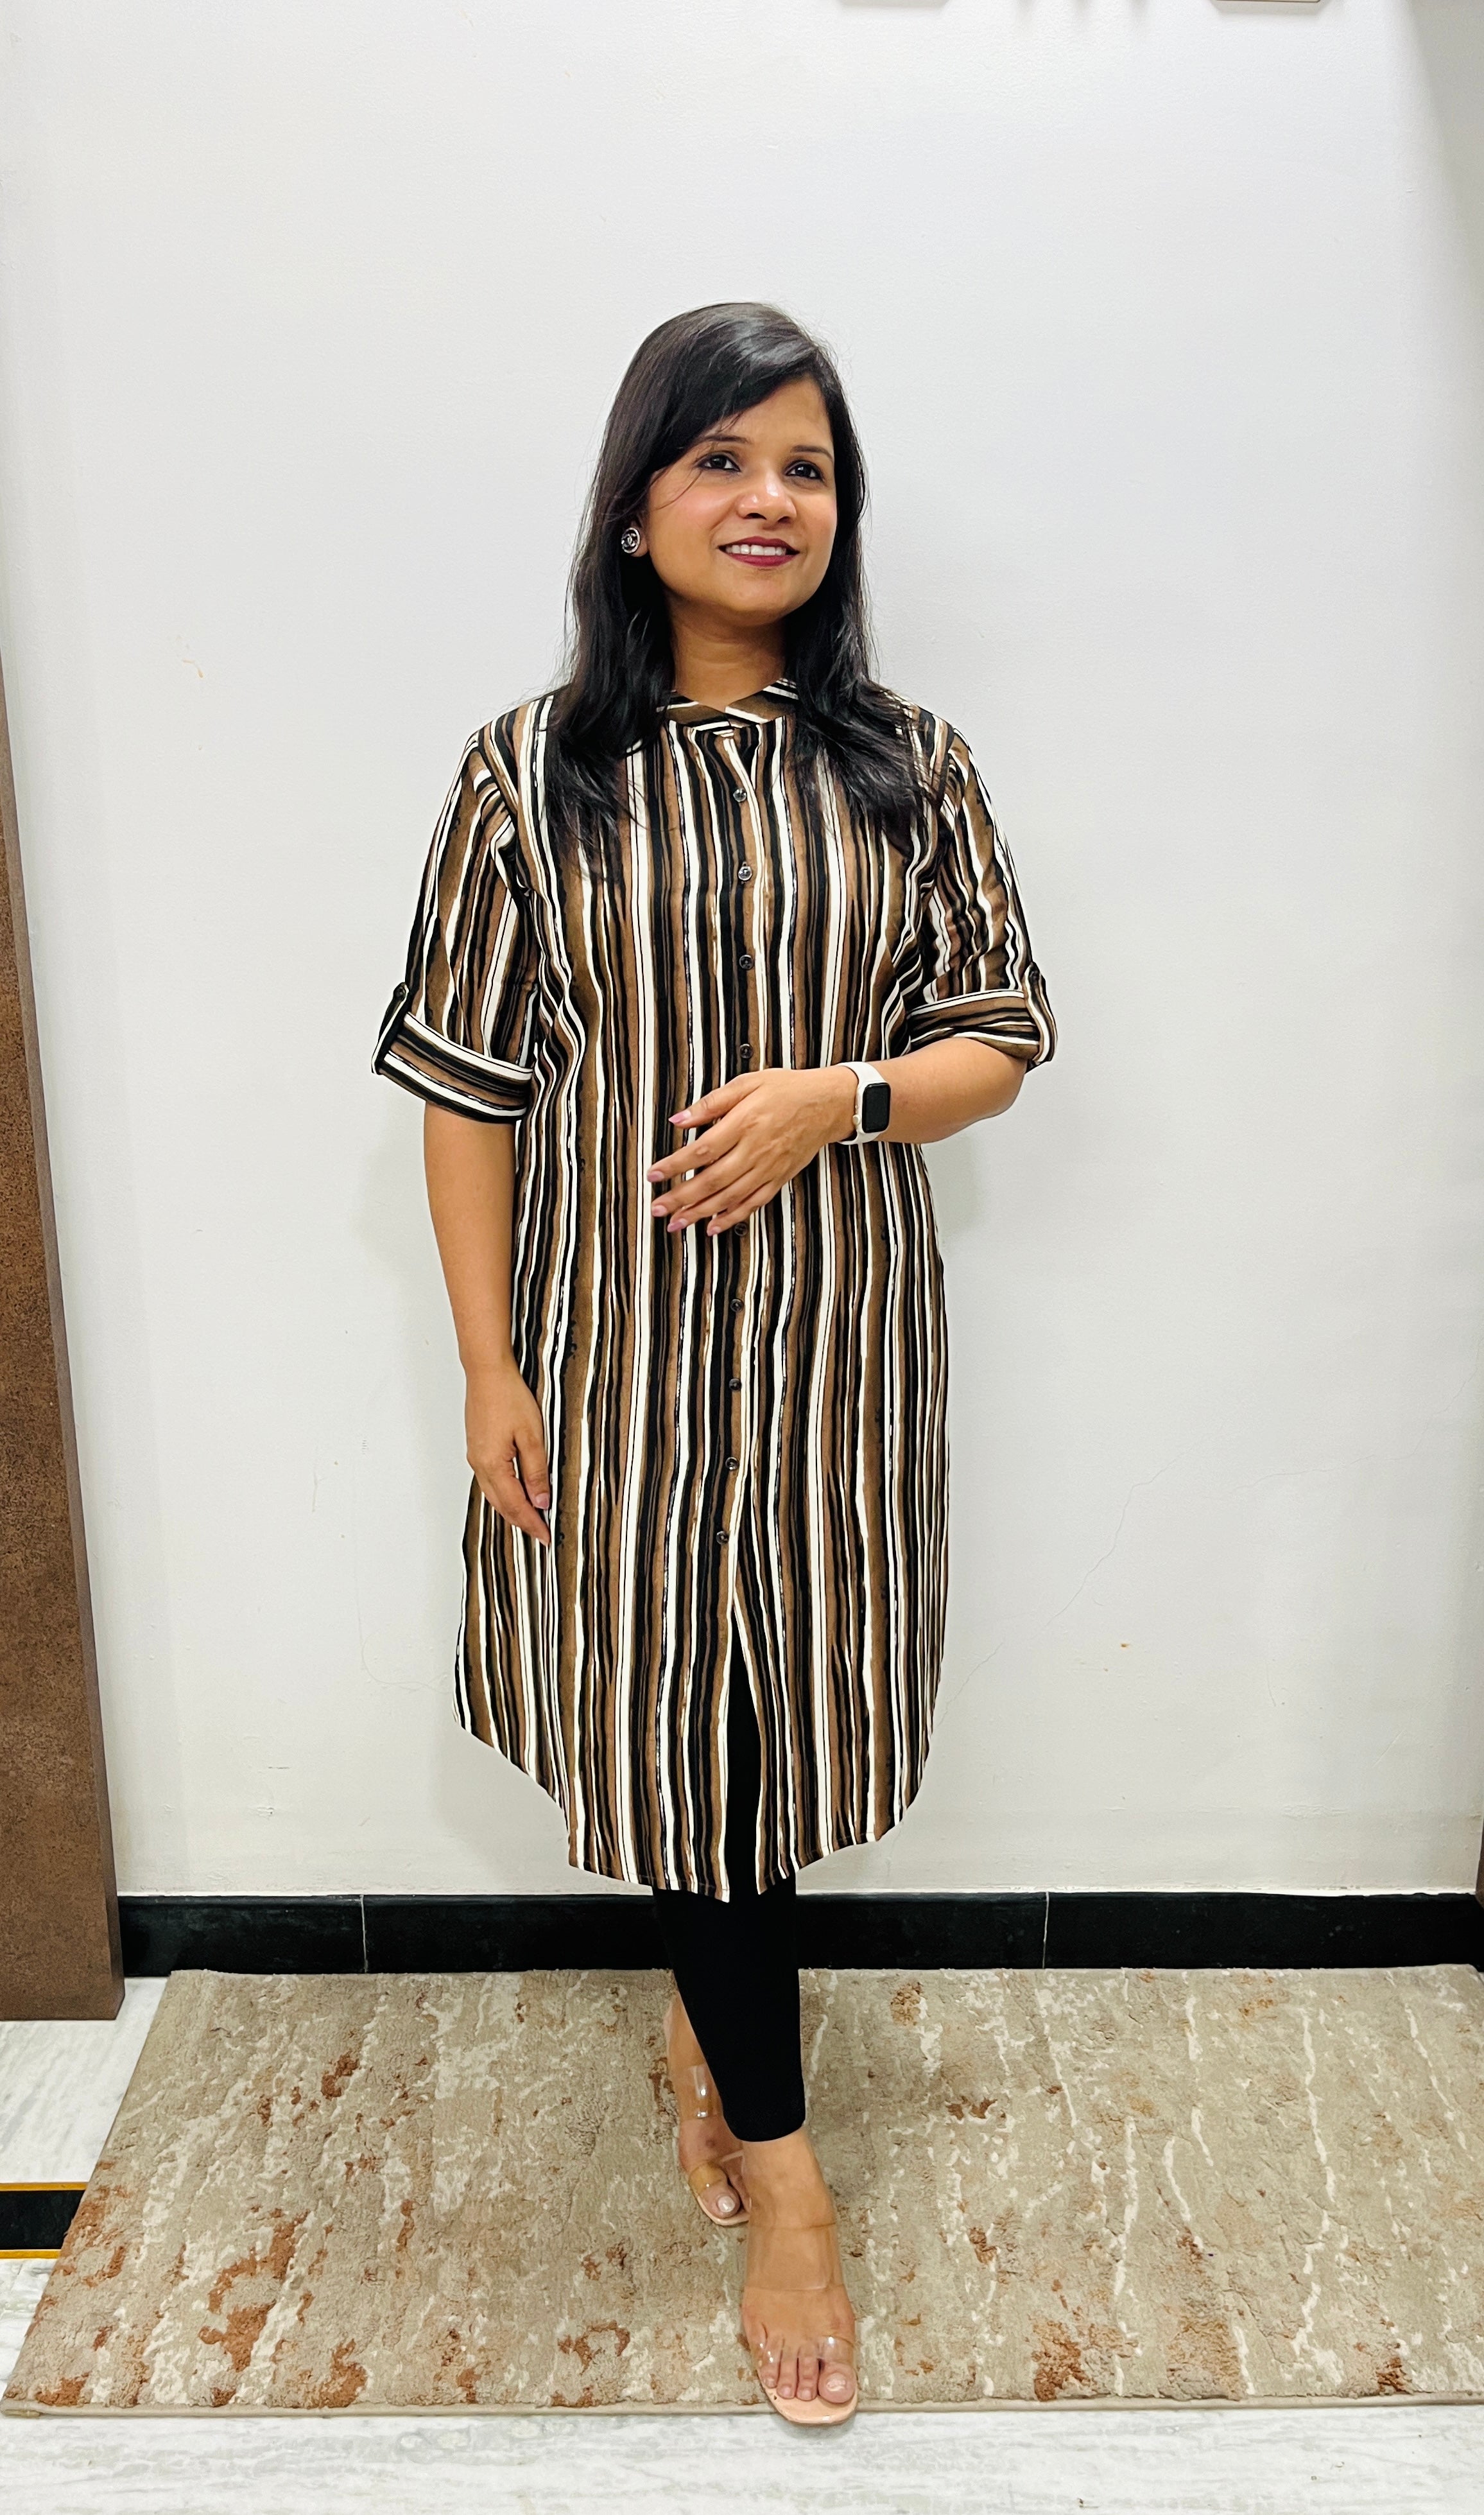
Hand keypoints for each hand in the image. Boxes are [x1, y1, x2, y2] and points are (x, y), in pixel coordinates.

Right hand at [465, 1357, 550, 1545]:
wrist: (487, 1372)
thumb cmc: (508, 1397)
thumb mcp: (532, 1436)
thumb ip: (537, 1471)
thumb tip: (541, 1501)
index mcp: (493, 1465)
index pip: (516, 1505)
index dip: (532, 1523)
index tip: (547, 1537)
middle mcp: (479, 1465)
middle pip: (501, 1504)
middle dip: (522, 1521)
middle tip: (541, 1533)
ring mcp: (475, 1456)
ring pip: (494, 1494)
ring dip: (512, 1508)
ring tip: (531, 1518)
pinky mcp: (477, 1447)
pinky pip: (490, 1480)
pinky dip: (504, 1493)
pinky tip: (514, 1492)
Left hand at [647, 1065, 857, 1234]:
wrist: (828, 1104)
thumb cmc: (787, 1089)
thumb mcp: (747, 1083)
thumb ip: (711, 1103)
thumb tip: (680, 1119)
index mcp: (744, 1123)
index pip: (701, 1151)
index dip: (675, 1166)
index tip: (653, 1175)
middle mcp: (755, 1150)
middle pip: (712, 1180)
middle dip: (681, 1198)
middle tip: (657, 1209)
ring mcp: (768, 1168)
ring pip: (729, 1197)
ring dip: (700, 1213)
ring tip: (676, 1224)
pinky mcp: (778, 1179)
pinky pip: (753, 1203)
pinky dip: (732, 1218)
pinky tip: (713, 1226)